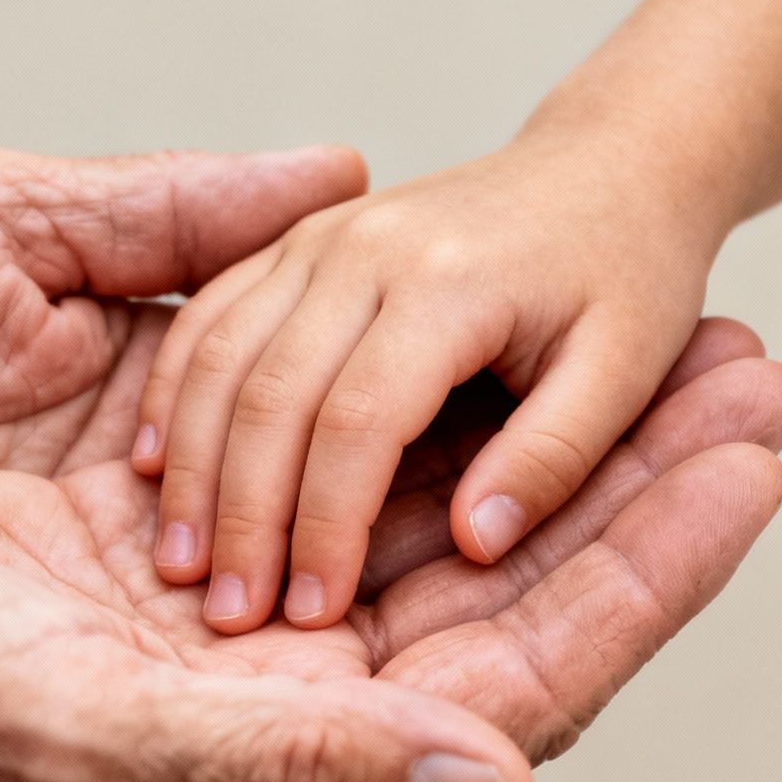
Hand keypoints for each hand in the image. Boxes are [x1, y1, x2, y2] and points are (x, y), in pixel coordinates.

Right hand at [0, 315, 781, 781]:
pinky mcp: (143, 497)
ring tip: (660, 339)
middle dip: (629, 484)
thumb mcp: (78, 742)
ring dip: (538, 421)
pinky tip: (478, 334)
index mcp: (258, 772)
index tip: (750, 470)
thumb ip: (293, 774)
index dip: (639, 575)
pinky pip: (318, 441)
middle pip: (494, 580)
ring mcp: (206, 591)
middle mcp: (252, 692)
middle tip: (754, 378)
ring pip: (422, 505)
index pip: (505, 676)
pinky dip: (408, 385)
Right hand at [129, 137, 719, 634]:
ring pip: (217, 354)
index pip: (358, 421)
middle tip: (227, 615)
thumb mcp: (625, 367)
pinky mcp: (292, 246)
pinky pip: (208, 318)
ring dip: (187, 462)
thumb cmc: (627, 272)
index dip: (327, 526)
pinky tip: (154, 469)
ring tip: (177, 560)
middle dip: (240, 512)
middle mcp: (365, 247)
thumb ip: (553, 456)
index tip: (312, 617)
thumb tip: (478, 544)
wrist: (606, 165)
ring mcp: (318, 240)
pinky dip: (171, 394)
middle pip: (268, 392)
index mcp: (448, 282)